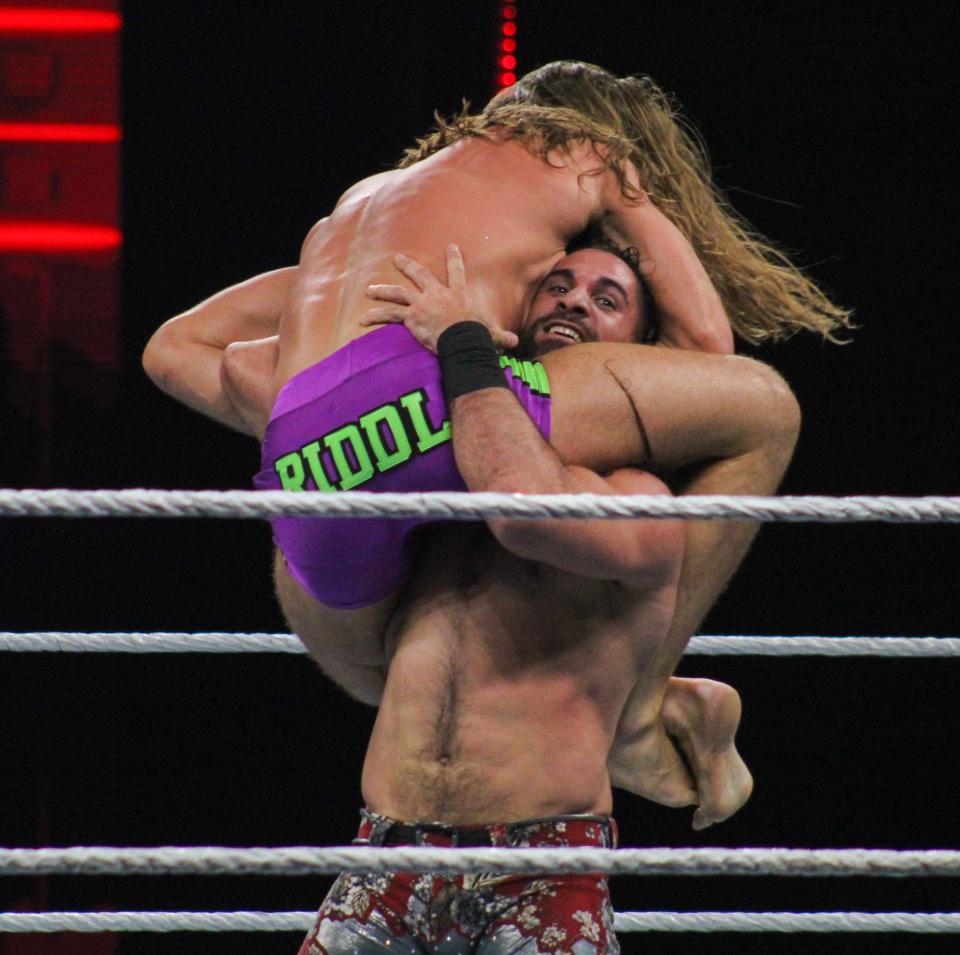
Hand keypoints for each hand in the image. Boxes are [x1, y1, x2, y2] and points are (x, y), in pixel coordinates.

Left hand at [362, 244, 518, 353]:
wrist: (463, 338)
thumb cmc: (478, 335)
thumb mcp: (491, 333)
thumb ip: (501, 336)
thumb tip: (515, 343)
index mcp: (458, 294)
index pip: (457, 272)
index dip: (454, 259)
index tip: (451, 247)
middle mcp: (438, 294)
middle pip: (420, 275)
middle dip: (408, 266)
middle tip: (398, 258)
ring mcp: (422, 304)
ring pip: (398, 293)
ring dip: (383, 290)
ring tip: (371, 290)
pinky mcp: (411, 317)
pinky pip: (389, 315)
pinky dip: (376, 316)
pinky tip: (363, 319)